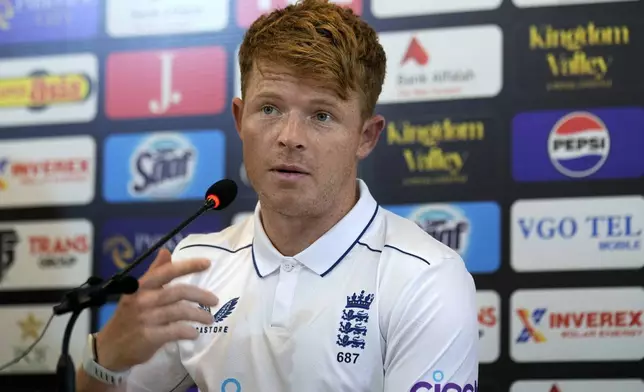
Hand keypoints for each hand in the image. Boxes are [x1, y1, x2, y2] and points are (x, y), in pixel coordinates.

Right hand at [95, 248, 217, 370]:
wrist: (109, 348)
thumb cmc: (128, 317)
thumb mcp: (136, 292)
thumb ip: (154, 272)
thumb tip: (166, 251)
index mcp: (141, 286)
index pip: (167, 272)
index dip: (188, 266)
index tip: (207, 263)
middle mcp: (143, 300)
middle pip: (178, 292)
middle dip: (200, 295)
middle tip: (215, 300)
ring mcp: (145, 319)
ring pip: (179, 311)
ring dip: (199, 315)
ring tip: (209, 319)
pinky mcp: (149, 337)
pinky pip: (175, 331)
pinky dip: (188, 331)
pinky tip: (194, 333)